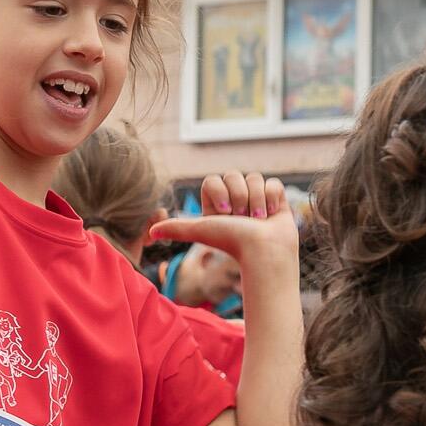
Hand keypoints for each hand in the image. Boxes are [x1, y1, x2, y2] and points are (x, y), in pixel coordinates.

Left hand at [151, 172, 298, 266]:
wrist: (265, 250)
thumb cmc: (232, 241)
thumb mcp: (201, 230)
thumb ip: (177, 228)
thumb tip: (150, 233)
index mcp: (215, 204)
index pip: (214, 179)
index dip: (221, 192)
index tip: (224, 212)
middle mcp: (234, 200)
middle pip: (235, 175)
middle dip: (240, 197)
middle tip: (243, 219)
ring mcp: (255, 198)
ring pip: (255, 178)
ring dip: (257, 200)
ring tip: (258, 219)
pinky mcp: (275, 199)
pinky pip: (273, 183)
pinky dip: (273, 199)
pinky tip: (271, 215)